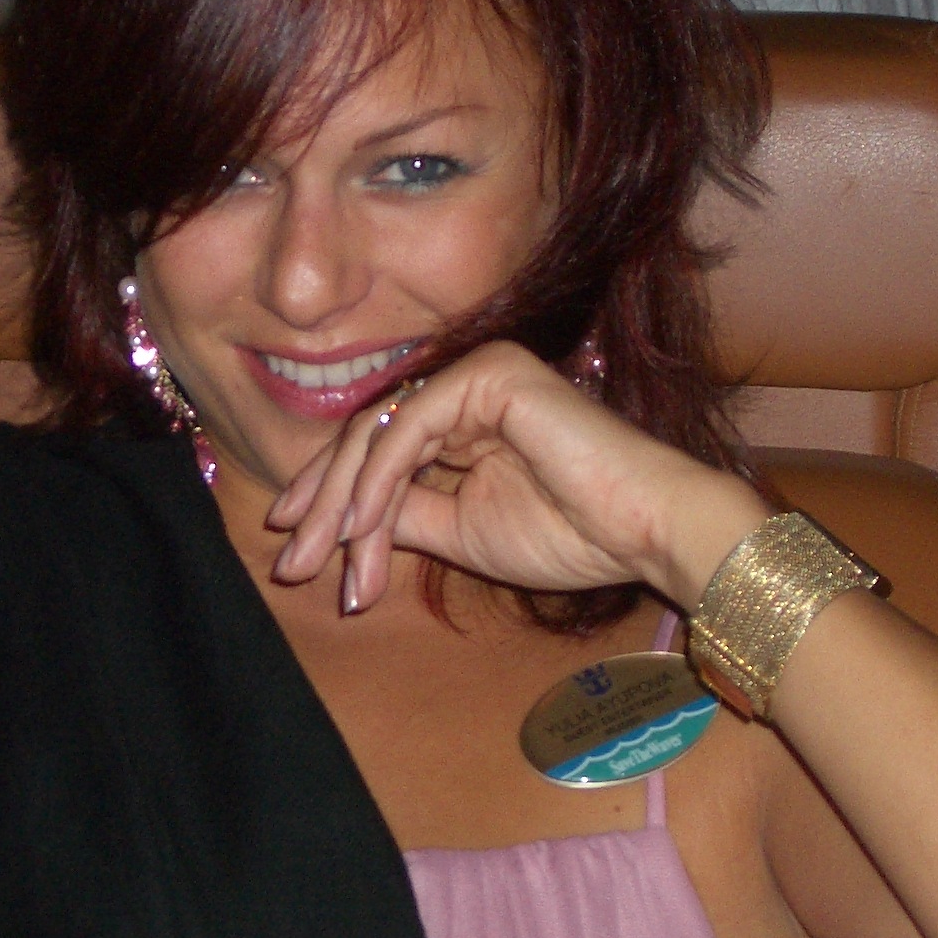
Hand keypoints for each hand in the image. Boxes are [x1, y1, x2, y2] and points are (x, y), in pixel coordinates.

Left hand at [263, 341, 769, 614]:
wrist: (645, 530)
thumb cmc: (572, 535)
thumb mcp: (461, 532)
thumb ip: (403, 517)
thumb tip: (340, 527)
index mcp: (465, 417)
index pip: (378, 452)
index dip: (330, 499)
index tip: (298, 553)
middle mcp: (466, 384)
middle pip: (367, 439)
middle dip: (322, 505)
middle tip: (292, 564)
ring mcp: (477, 372)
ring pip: (378, 433)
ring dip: (342, 503)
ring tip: (322, 562)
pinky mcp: (488, 374)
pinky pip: (409, 427)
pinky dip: (377, 480)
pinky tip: (359, 527)